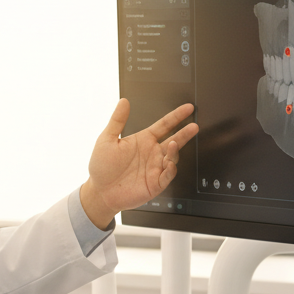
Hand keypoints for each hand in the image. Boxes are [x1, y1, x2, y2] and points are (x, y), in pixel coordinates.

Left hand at [80, 99, 197, 228]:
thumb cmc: (102, 166)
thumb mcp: (107, 139)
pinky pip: (168, 175)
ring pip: (172, 157)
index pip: (164, 125)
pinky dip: (171, 169)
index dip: (177, 116)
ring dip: (174, 150)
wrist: (99, 192)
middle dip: (185, 133)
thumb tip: (123, 102)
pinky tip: (169, 164)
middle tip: (194, 126)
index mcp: (143, 140)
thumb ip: (117, 120)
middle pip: (174, 140)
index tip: (188, 108)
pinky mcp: (155, 183)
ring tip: (171, 144)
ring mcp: (155, 168)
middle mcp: (152, 153)